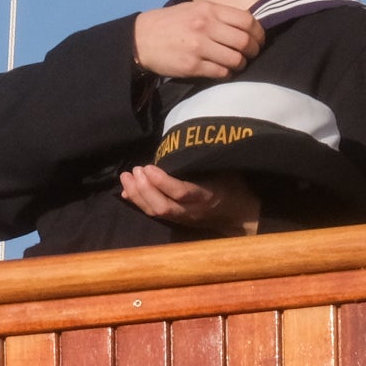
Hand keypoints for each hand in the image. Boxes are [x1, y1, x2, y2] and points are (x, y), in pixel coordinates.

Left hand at [118, 165, 261, 234]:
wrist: (239, 214)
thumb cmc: (231, 184)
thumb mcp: (222, 168)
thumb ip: (202, 160)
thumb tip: (182, 143)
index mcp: (206, 195)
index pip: (181, 192)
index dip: (162, 182)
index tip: (148, 167)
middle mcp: (191, 211)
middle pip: (162, 207)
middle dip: (144, 189)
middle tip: (134, 170)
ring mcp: (182, 219)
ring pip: (155, 212)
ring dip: (137, 195)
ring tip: (126, 177)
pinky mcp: (176, 222)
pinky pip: (154, 214)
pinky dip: (138, 202)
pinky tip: (127, 191)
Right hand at [132, 1, 262, 79]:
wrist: (140, 39)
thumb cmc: (169, 22)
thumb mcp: (193, 9)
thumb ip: (217, 15)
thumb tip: (245, 26)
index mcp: (208, 10)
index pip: (246, 20)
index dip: (258, 32)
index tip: (258, 39)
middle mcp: (205, 27)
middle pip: (244, 41)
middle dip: (253, 50)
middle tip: (251, 54)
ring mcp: (199, 47)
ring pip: (235, 59)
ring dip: (241, 64)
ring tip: (237, 64)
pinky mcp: (192, 66)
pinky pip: (221, 72)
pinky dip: (226, 74)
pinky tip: (223, 71)